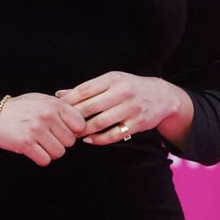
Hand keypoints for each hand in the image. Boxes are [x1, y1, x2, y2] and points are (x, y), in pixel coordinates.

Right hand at [0, 92, 86, 166]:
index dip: (73, 131)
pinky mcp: (25, 143)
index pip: (80, 124)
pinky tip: (33, 149)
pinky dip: (40, 158)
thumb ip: (62, 108)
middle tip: (47, 137)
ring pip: (59, 153)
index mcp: (53, 104)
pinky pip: (45, 160)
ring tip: (39, 142)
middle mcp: (46, 115)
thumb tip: (84, 122)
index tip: (63, 130)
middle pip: (70, 142)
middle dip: (60, 142)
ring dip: (50, 151)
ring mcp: (36, 129)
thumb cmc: (21, 108)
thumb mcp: (42, 100)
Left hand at [55, 71, 178, 145]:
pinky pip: (114, 134)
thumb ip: (86, 89)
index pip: (84, 90)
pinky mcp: (137, 123)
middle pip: (90, 106)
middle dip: (73, 117)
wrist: (162, 96)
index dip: (68, 101)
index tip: (57, 109)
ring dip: (84, 130)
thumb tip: (59, 94)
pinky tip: (89, 140)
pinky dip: (99, 139)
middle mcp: (122, 92)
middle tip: (62, 125)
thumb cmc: (130, 87)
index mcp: (113, 79)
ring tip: (74, 134)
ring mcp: (131, 108)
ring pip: (100, 122)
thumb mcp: (111, 82)